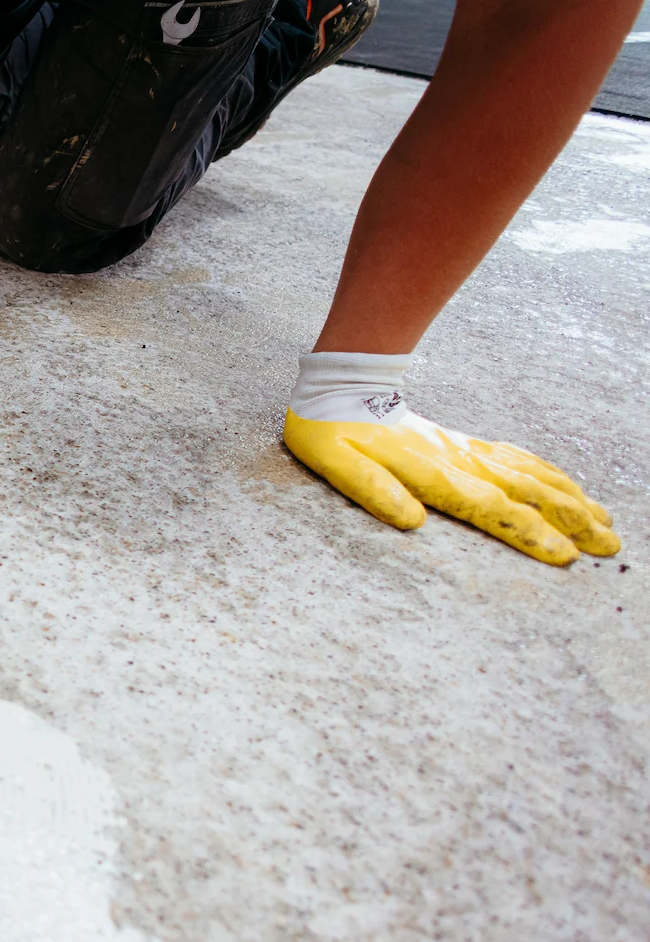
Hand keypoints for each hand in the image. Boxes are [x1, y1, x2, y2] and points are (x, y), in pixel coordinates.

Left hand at [283, 410, 619, 565]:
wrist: (340, 386)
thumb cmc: (331, 431)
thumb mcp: (337, 464)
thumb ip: (374, 490)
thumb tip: (413, 521)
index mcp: (430, 471)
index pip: (489, 507)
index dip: (528, 532)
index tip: (564, 554)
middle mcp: (458, 460)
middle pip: (525, 492)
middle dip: (571, 520)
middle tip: (609, 546)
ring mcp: (465, 449)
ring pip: (529, 474)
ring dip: (571, 499)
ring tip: (607, 522)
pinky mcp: (464, 444)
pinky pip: (517, 458)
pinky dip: (550, 473)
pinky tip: (571, 487)